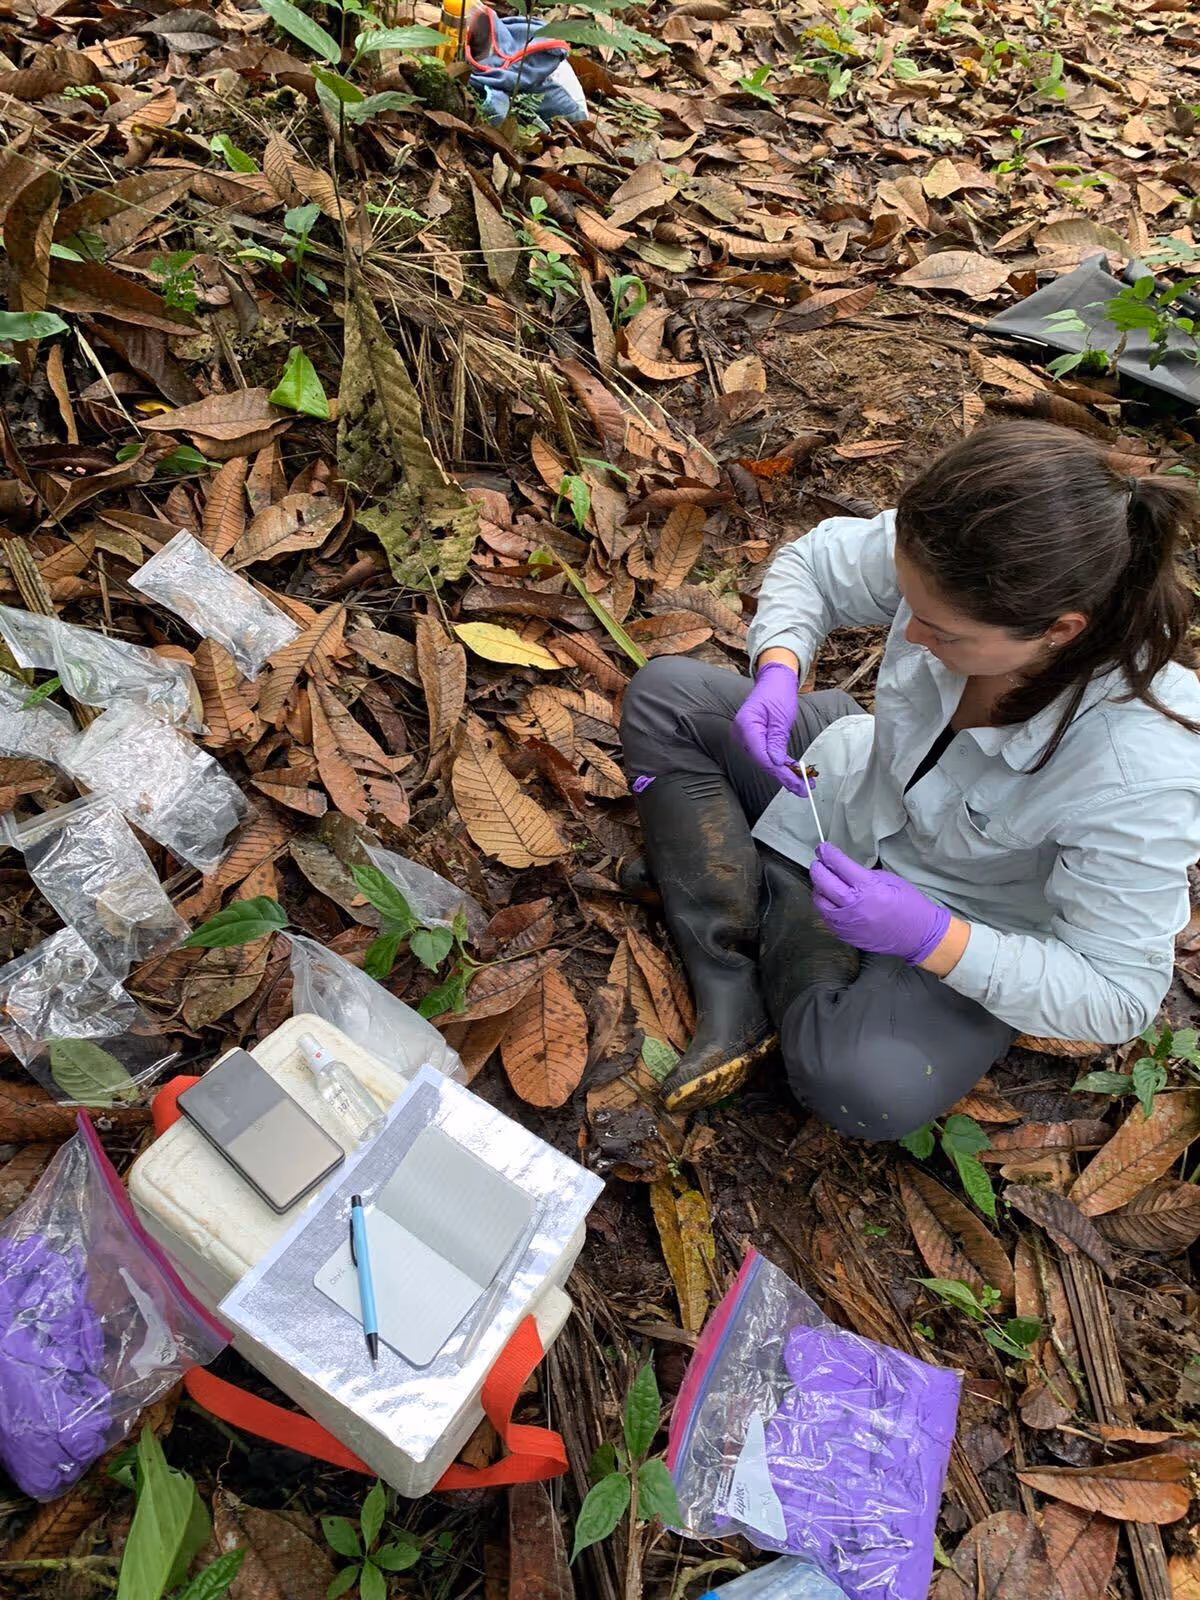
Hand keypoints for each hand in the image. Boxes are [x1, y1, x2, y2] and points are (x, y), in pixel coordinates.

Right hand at [733, 662, 811, 796]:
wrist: (773, 680)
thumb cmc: (777, 692)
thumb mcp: (782, 715)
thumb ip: (777, 739)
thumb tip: (776, 762)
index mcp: (746, 724)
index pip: (760, 755)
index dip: (778, 771)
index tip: (795, 781)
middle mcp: (742, 734)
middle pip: (762, 762)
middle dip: (784, 776)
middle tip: (804, 788)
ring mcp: (746, 738)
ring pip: (765, 761)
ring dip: (784, 773)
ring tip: (803, 784)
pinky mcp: (753, 740)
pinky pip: (766, 755)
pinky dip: (780, 764)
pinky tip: (794, 773)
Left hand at [809, 843, 950, 964]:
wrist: (919, 935)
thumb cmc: (909, 904)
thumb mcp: (890, 880)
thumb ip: (865, 875)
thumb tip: (845, 870)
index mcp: (868, 888)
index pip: (840, 866)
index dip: (828, 854)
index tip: (822, 848)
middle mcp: (854, 906)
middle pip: (824, 882)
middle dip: (818, 868)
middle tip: (818, 861)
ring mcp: (847, 923)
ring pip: (820, 901)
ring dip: (818, 888)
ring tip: (823, 881)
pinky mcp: (846, 935)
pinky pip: (826, 917)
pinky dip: (825, 905)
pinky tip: (830, 900)